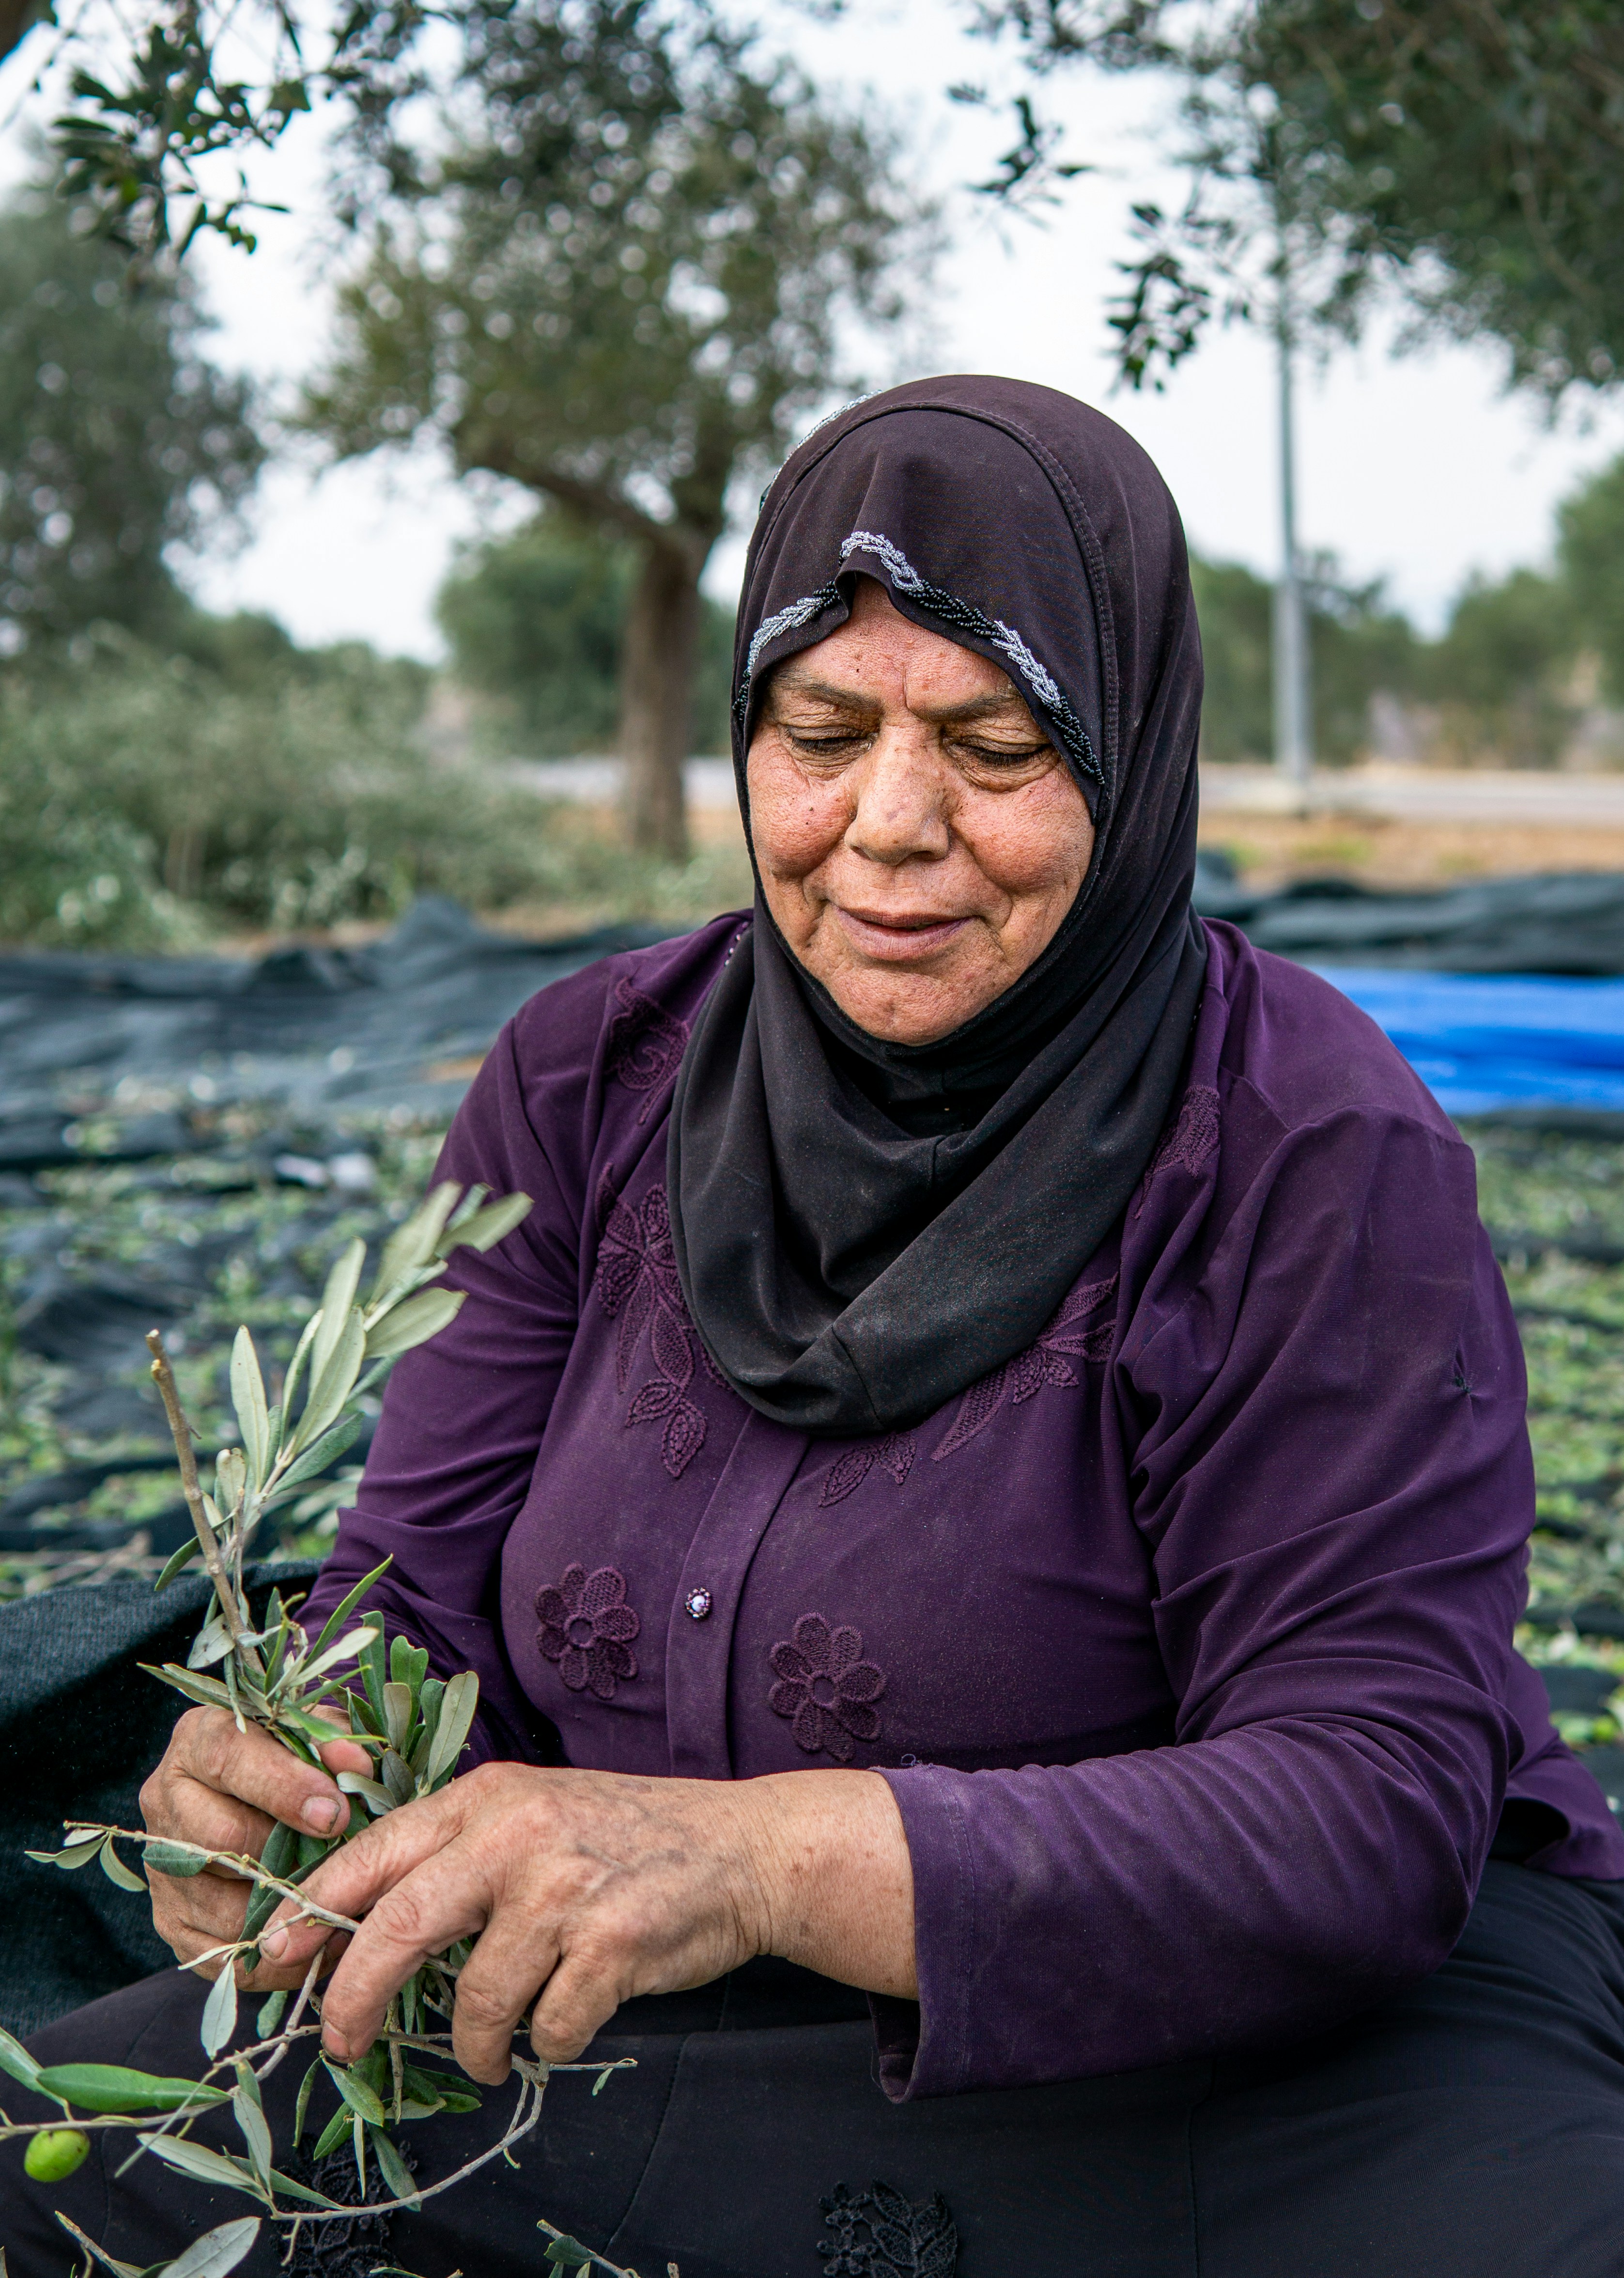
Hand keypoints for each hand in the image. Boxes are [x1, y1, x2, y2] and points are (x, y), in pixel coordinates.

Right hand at [139, 1706, 372, 1988]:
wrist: (255, 1799)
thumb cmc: (293, 1760)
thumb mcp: (313, 1736)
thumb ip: (332, 1744)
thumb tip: (354, 1767)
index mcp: (199, 1739)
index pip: (228, 1759)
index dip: (284, 1788)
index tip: (335, 1813)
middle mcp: (167, 1799)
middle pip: (217, 1839)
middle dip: (286, 1857)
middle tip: (340, 1869)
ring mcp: (163, 1865)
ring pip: (220, 1905)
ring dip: (284, 1914)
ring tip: (337, 1911)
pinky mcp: (171, 1918)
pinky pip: (220, 1954)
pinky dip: (273, 1959)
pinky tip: (314, 1946)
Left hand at [260, 1762, 914, 2082]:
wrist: (743, 1848)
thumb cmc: (628, 1837)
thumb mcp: (535, 1811)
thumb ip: (461, 1852)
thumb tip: (366, 1927)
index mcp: (488, 1797)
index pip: (375, 1853)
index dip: (312, 1912)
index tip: (270, 1958)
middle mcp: (518, 1833)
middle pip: (400, 1924)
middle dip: (355, 1996)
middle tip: (340, 2043)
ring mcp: (565, 1887)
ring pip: (478, 1997)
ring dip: (478, 2042)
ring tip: (492, 2050)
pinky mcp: (611, 1942)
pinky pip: (549, 2025)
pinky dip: (550, 2040)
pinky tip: (566, 2021)